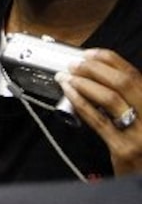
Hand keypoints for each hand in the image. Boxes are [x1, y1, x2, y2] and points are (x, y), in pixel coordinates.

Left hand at [56, 48, 141, 174]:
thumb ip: (132, 102)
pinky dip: (82, 103)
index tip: (90, 54)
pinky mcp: (123, 149)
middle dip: (95, 69)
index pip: (134, 75)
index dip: (110, 60)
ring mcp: (140, 133)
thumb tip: (100, 80)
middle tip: (75, 64)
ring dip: (84, 84)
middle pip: (123, 82)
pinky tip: (70, 94)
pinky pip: (99, 121)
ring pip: (110, 99)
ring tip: (68, 77)